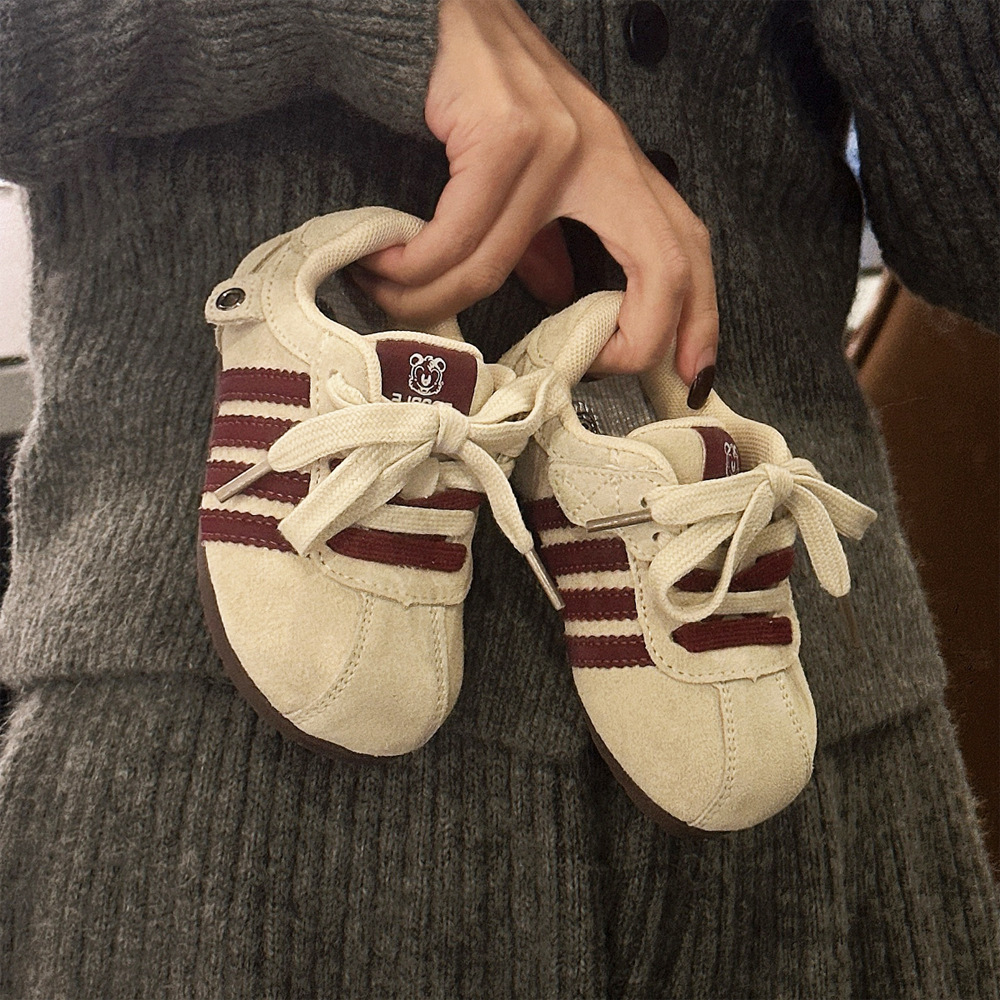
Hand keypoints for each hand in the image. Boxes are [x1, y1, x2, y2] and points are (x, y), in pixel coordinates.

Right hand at [352, 0, 717, 384]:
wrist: (433, 13)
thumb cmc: (480, 94)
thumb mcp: (529, 169)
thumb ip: (547, 235)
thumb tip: (560, 293)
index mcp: (617, 162)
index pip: (685, 244)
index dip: (700, 315)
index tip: (688, 371)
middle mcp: (603, 149)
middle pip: (668, 256)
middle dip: (648, 336)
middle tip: (598, 376)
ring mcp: (559, 140)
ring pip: (503, 264)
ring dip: (438, 298)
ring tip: (398, 302)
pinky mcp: (505, 133)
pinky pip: (458, 234)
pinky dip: (418, 267)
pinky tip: (388, 269)